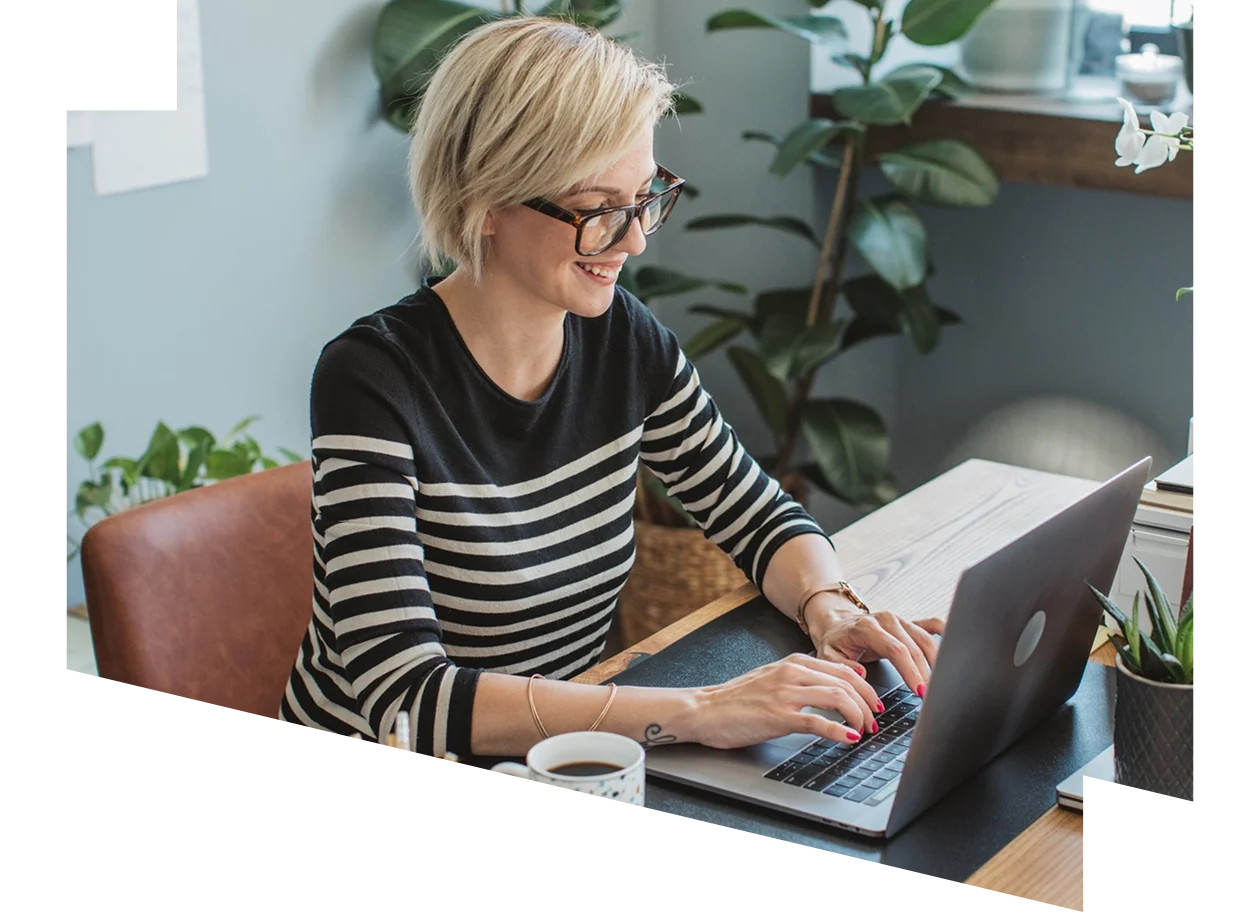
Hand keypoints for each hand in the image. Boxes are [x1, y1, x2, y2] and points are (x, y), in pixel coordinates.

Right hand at [683, 653, 883, 749]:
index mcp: (794, 662)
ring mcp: (785, 694)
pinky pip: (818, 722)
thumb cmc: (738, 698)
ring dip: (858, 717)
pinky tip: (848, 739)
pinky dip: (839, 731)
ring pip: (838, 698)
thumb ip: (806, 677)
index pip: (844, 670)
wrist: (706, 709)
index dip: (867, 689)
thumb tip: (842, 683)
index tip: (875, 705)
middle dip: (868, 704)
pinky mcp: (778, 716)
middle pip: (847, 683)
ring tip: (865, 731)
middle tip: (875, 721)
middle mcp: (792, 673)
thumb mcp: (775, 677)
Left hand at [804, 593, 945, 697]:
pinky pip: (933, 625)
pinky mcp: (910, 622)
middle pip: (915, 648)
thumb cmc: (835, 642)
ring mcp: (901, 620)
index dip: (911, 671)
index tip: (919, 691)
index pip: (897, 650)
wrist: (836, 623)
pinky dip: (946, 635)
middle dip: (926, 674)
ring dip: (938, 663)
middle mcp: (888, 620)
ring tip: (942, 686)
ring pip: (927, 640)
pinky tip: (956, 648)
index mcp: (868, 628)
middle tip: (933, 697)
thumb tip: (861, 674)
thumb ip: (842, 666)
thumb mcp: (828, 656)